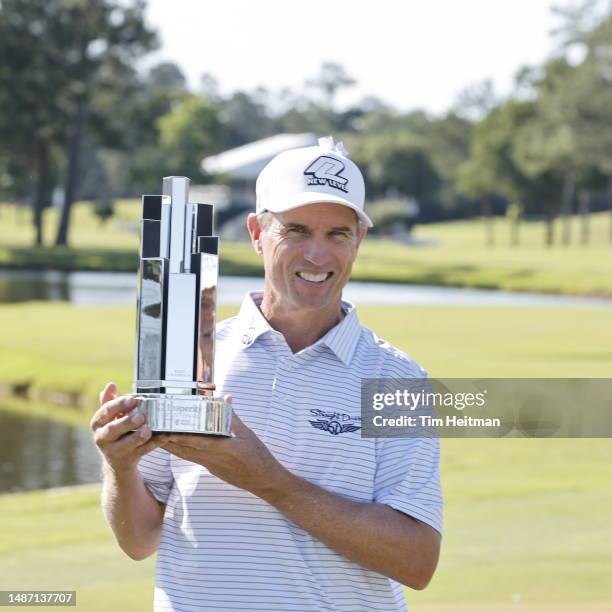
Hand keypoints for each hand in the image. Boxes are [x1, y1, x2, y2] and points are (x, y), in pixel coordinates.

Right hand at [91, 382, 163, 473]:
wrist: (117, 460)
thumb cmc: (115, 431)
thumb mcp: (110, 417)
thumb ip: (110, 401)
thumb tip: (110, 385)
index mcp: (97, 423)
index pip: (106, 411)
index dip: (119, 404)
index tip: (134, 398)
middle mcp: (102, 437)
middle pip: (112, 430)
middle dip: (127, 422)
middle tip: (141, 416)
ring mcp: (114, 451)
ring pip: (125, 444)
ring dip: (137, 437)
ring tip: (148, 430)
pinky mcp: (127, 460)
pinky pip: (142, 452)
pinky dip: (153, 444)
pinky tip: (163, 437)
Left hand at [159, 396, 287, 496]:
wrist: (264, 481)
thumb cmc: (258, 456)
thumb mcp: (248, 434)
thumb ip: (234, 417)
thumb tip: (226, 398)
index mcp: (224, 449)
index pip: (199, 443)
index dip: (182, 437)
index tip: (167, 430)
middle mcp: (214, 459)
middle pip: (186, 451)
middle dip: (168, 442)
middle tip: (153, 431)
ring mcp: (211, 465)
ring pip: (186, 456)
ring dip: (171, 447)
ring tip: (157, 437)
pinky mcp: (212, 469)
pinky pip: (193, 458)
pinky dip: (182, 451)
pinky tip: (174, 446)